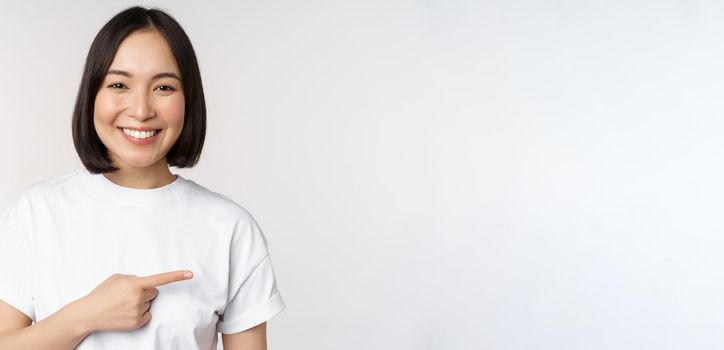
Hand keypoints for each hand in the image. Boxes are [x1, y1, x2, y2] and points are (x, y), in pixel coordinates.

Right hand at [75, 270, 192, 332]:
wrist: (88, 314)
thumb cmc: (102, 294)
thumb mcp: (117, 278)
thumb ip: (134, 278)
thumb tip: (145, 283)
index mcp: (134, 284)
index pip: (160, 279)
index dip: (177, 276)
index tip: (191, 274)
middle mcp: (138, 297)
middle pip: (154, 292)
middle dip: (145, 292)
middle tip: (127, 296)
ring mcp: (138, 311)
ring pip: (149, 303)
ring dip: (140, 303)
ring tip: (122, 305)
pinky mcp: (137, 323)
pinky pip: (147, 315)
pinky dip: (140, 313)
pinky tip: (125, 313)